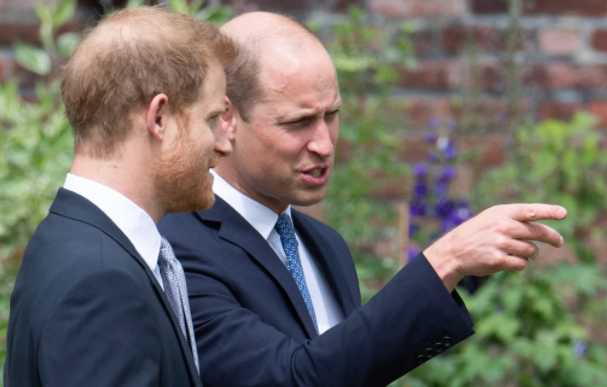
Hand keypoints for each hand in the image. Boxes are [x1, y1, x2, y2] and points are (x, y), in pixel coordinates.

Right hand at [423, 203, 566, 291]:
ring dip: (529, 253)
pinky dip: (520, 264)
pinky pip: (521, 264)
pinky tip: (509, 261)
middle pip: (537, 232)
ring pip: (531, 250)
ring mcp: (500, 243)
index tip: (563, 213)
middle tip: (559, 242)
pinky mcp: (498, 260)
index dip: (548, 211)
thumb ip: (516, 219)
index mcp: (501, 213)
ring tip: (515, 252)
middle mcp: (501, 226)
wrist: (454, 250)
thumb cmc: (478, 233)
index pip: (530, 210)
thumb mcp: (492, 218)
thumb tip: (545, 231)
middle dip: (552, 238)